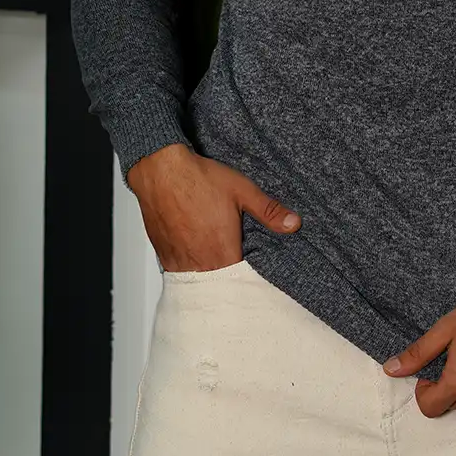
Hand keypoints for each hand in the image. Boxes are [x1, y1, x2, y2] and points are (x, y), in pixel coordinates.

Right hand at [126, 143, 300, 271]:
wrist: (160, 171)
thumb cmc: (199, 179)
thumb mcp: (242, 191)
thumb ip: (268, 211)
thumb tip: (294, 224)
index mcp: (222, 252)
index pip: (241, 282)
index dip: (250, 280)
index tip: (256, 277)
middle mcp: (199, 263)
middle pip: (219, 285)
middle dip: (230, 280)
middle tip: (238, 270)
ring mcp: (178, 262)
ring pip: (199, 280)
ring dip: (209, 275)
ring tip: (218, 262)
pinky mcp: (163, 256)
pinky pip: (180, 272)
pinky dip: (191, 268)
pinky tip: (197, 254)